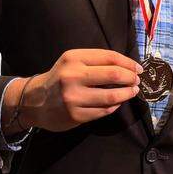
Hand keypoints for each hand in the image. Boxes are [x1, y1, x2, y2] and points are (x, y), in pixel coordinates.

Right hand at [4, 49, 141, 132]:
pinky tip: (117, 102)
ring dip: (127, 93)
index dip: (128, 63)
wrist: (34, 101)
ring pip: (112, 96)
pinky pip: (104, 111)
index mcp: (73, 58)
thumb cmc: (59, 78)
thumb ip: (96, 61)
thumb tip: (128, 67)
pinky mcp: (76, 115)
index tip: (138, 68)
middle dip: (130, 78)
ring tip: (132, 91)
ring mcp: (73, 98)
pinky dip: (115, 106)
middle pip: (113, 75)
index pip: (109, 57)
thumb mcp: (72, 62)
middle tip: (137, 80)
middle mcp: (72, 76)